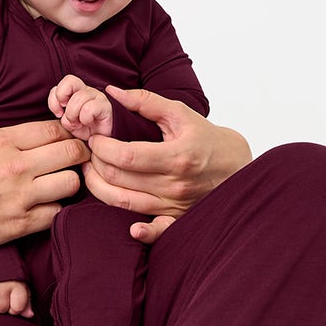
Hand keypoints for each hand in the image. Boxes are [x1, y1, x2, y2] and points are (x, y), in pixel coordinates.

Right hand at [0, 120, 87, 255]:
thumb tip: (38, 138)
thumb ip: (7, 140)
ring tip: (60, 186)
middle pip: (71, 153)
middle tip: (78, 162)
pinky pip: (56, 214)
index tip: (70, 141)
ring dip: (70, 184)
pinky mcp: (18, 225)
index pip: (54, 130)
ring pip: (71, 183)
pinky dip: (55, 210)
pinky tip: (45, 207)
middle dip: (80, 155)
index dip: (69, 134)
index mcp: (2, 141)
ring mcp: (19, 196)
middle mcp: (15, 166)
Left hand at [48, 75, 112, 140]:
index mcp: (76, 91)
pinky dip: (85, 119)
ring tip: (78, 124)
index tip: (58, 114)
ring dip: (73, 115)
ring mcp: (98, 97)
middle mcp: (87, 90)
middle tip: (68, 118)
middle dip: (63, 102)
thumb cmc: (84, 130)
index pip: (61, 83)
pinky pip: (89, 108)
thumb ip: (60, 112)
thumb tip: (60, 112)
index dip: (54, 99)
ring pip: (78, 97)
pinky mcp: (106, 107)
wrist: (101, 142)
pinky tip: (88, 124)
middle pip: (70, 81)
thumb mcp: (67, 121)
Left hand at [83, 88, 251, 227]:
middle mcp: (175, 184)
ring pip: (123, 203)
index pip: (126, 156)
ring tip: (90, 171)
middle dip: (95, 163)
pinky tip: (130, 229)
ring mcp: (174, 204)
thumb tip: (113, 93)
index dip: (102, 147)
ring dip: (98, 187)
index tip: (94, 138)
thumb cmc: (205, 138)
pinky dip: (142, 233)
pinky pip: (156, 231)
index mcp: (176, 156)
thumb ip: (146, 103)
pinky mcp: (176, 218)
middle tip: (89, 151)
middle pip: (119, 179)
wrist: (236, 165)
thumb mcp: (180, 114)